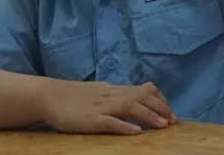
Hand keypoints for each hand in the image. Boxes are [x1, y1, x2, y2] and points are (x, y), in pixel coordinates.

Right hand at [38, 80, 176, 134]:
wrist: (49, 96)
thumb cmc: (74, 96)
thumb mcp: (101, 91)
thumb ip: (118, 94)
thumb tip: (136, 94)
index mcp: (115, 90)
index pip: (145, 90)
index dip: (160, 100)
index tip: (170, 111)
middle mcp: (112, 96)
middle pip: (142, 97)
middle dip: (161, 108)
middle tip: (174, 120)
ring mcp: (101, 107)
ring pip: (130, 107)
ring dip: (149, 116)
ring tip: (163, 125)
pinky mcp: (90, 119)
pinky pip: (110, 122)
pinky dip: (124, 126)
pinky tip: (136, 132)